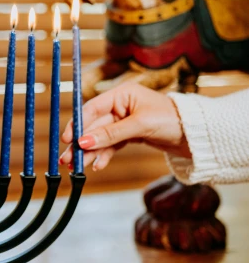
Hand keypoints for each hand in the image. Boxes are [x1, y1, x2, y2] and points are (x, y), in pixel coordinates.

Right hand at [60, 82, 189, 171]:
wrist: (194, 134)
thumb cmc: (171, 120)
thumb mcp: (140, 125)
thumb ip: (111, 133)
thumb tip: (85, 141)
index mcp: (122, 95)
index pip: (92, 108)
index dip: (78, 124)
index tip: (68, 140)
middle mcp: (121, 106)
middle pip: (94, 126)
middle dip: (80, 144)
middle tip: (67, 159)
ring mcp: (124, 121)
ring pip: (101, 138)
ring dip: (89, 153)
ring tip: (77, 168)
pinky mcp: (130, 135)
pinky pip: (112, 145)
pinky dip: (104, 155)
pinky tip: (97, 165)